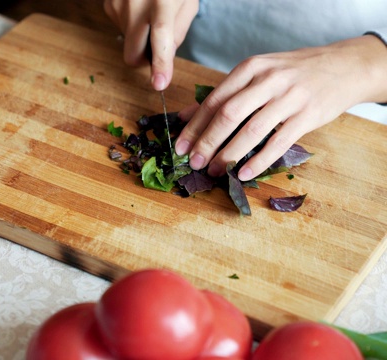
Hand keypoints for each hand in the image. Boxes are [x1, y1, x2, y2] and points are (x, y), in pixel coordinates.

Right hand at [104, 0, 198, 90]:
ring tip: (150, 11)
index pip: (161, 38)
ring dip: (140, 36)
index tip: (159, 84)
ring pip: (128, 43)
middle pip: (133, 54)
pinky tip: (139, 6)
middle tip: (157, 47)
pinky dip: (132, 25)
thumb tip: (164, 58)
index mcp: (162, 1)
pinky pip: (121, 29)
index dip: (161, 63)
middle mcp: (136, 5)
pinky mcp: (108, 6)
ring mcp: (118, 6)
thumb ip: (178, 32)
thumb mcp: (187, 2)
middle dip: (144, 60)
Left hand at [175, 35, 386, 180]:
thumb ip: (225, 94)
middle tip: (194, 162)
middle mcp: (268, 79)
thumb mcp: (258, 74)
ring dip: (229, 154)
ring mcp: (290, 97)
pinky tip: (244, 173)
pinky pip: (279, 142)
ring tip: (215, 171)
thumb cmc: (293, 73)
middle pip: (228, 114)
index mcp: (250, 68)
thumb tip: (187, 117)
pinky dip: (259, 160)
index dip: (194, 126)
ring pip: (252, 130)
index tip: (180, 146)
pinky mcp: (308, 115)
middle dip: (207, 142)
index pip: (214, 100)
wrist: (344, 66)